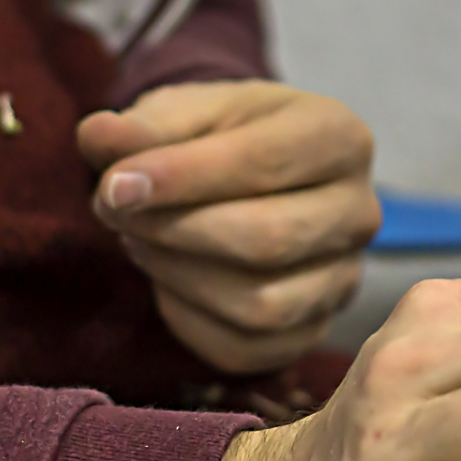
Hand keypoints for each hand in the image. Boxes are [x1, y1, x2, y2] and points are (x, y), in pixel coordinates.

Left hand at [78, 81, 379, 372]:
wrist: (243, 176)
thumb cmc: (216, 137)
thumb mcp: (184, 111)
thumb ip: (145, 125)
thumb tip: (99, 136)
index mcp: (340, 138)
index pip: (264, 164)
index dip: (182, 178)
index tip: (113, 185)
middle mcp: (360, 211)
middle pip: (268, 240)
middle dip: (176, 231)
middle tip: (116, 212)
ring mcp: (344, 277)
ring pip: (259, 304)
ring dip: (178, 276)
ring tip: (140, 240)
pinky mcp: (312, 330)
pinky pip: (244, 348)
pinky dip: (188, 319)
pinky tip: (167, 280)